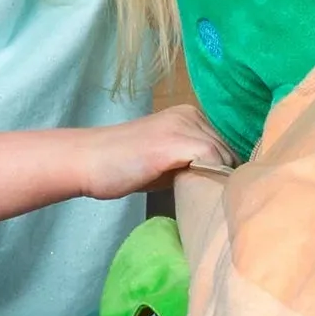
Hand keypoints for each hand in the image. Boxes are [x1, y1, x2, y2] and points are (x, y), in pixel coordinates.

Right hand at [83, 105, 234, 199]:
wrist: (88, 161)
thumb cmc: (121, 166)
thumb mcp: (164, 161)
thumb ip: (190, 163)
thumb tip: (219, 181)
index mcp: (188, 115)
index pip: (223, 145)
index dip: (224, 171)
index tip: (216, 192)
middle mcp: (190, 114)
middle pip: (227, 150)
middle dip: (223, 176)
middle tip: (212, 200)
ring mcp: (184, 125)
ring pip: (223, 156)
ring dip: (218, 180)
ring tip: (205, 200)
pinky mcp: (177, 141)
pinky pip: (212, 159)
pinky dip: (212, 178)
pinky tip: (201, 194)